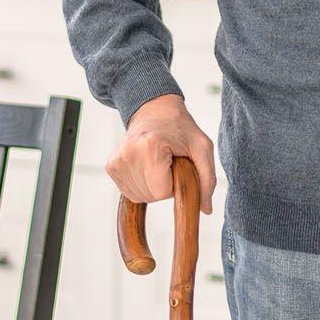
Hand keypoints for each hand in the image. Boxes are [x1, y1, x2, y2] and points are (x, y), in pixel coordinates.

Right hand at [109, 93, 216, 214]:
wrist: (155, 110)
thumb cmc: (180, 127)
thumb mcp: (202, 147)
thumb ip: (207, 179)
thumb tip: (206, 209)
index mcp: (150, 147)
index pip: (162, 192)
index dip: (174, 184)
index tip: (176, 165)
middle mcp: (128, 153)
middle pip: (150, 196)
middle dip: (164, 186)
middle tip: (168, 162)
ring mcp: (117, 160)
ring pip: (139, 196)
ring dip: (152, 186)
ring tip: (158, 163)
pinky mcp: (111, 166)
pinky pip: (129, 192)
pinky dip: (141, 184)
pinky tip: (146, 166)